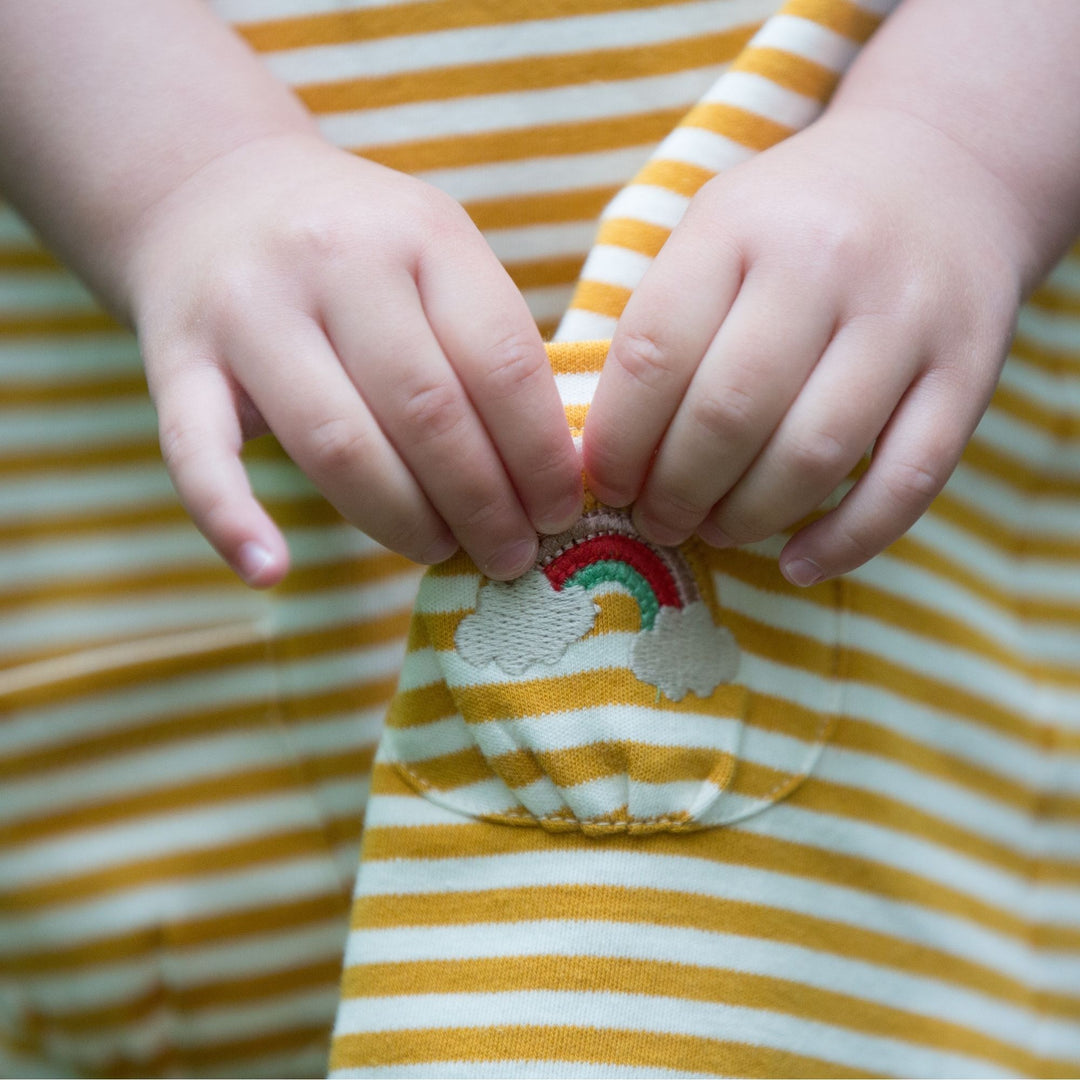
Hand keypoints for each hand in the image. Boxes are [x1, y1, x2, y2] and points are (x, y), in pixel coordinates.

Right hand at [124, 132, 581, 585]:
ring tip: (442, 553)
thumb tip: (548, 471)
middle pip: (426, 412)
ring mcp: (249, 308)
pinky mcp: (176, 357)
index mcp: (422, 235)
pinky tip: (270, 572)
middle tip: (510, 556)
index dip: (540, 455)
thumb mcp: (435, 254)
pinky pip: (197, 451)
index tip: (560, 512)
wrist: (211, 188)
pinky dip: (231, 520)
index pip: (501, 363)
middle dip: (483, 504)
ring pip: (336, 443)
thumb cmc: (356, 247)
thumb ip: (485, 342)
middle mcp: (335, 260)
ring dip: (402, 520)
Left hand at [583, 108, 1026, 585]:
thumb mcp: (715, 228)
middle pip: (729, 414)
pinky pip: (908, 479)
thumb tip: (605, 450)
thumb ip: (663, 321)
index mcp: (738, 227)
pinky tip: (799, 564)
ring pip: (814, 454)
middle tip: (656, 519)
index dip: (617, 440)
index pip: (654, 353)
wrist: (943, 162)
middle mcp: (825, 264)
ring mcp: (906, 318)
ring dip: (747, 518)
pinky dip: (847, 539)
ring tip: (714, 530)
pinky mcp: (969, 369)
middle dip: (675, 492)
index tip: (606, 483)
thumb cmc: (795, 219)